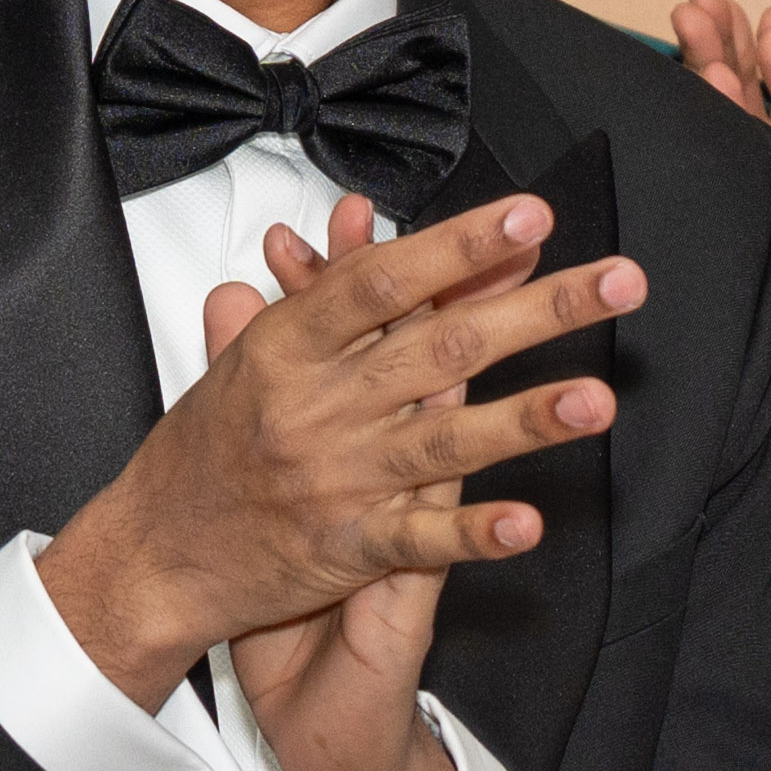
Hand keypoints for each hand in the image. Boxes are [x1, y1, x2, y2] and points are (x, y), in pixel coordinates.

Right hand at [36, 189, 634, 758]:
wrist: (152, 555)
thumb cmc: (199, 452)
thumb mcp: (237, 358)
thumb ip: (300, 294)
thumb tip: (347, 224)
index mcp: (288, 348)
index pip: (385, 280)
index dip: (459, 245)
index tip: (529, 215)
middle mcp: (318, 407)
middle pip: (439, 348)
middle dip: (536, 313)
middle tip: (618, 283)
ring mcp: (336, 479)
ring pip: (445, 442)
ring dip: (528, 419)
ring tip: (599, 398)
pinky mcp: (345, 550)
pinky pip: (419, 543)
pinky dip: (473, 533)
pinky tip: (528, 523)